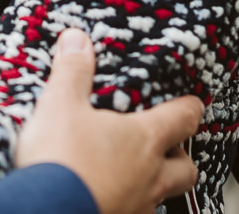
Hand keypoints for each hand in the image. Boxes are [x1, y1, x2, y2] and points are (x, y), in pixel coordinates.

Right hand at [17, 29, 201, 213]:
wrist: (46, 211)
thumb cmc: (62, 162)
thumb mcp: (60, 105)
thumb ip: (72, 72)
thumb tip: (77, 40)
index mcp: (143, 140)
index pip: (182, 118)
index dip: (190, 108)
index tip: (192, 104)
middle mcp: (150, 177)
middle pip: (186, 168)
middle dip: (181, 157)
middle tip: (167, 148)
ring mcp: (137, 207)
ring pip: (163, 197)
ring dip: (155, 185)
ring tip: (134, 176)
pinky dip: (128, 205)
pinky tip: (110, 198)